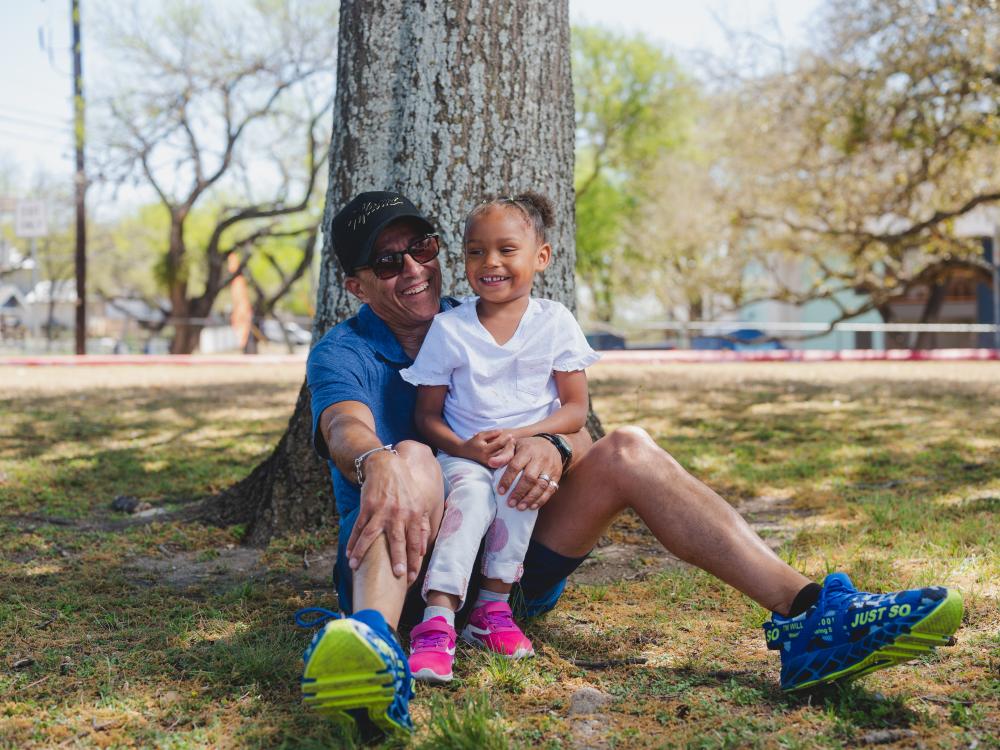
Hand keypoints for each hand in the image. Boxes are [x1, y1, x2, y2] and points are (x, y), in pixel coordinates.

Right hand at [345, 450, 430, 583]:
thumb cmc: (405, 488)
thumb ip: (422, 527)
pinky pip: (359, 526)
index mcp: (414, 515)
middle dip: (398, 559)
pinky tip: (349, 552)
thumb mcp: (419, 504)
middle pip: (398, 540)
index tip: (412, 577)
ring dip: (363, 552)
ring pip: (372, 535)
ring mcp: (382, 510)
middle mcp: (399, 514)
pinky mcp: (367, 506)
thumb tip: (423, 549)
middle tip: (397, 576)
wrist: (387, 466)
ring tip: (355, 567)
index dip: (414, 560)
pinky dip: (353, 540)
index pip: (415, 542)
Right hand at [460, 429, 514, 466]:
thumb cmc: (474, 442)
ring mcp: (489, 464)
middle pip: (503, 452)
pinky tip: (509, 452)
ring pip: (503, 459)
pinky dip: (505, 457)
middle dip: (509, 447)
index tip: (511, 435)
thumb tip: (502, 431)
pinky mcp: (490, 467)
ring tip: (513, 446)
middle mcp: (487, 458)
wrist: (465, 453)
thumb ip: (491, 433)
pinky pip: (500, 462)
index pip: (499, 444)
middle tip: (515, 441)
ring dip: (509, 452)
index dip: (506, 439)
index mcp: (485, 450)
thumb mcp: (481, 435)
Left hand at [496, 436, 561, 510]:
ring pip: (541, 485)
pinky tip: (532, 506)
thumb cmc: (528, 447)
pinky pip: (550, 489)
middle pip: (529, 478)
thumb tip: (491, 462)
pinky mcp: (557, 476)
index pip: (515, 466)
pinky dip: (541, 499)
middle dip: (519, 492)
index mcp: (527, 451)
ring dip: (530, 498)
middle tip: (510, 503)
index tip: (500, 491)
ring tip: (520, 507)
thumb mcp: (515, 445)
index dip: (507, 479)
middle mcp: (539, 459)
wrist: (552, 444)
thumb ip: (504, 455)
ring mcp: (550, 468)